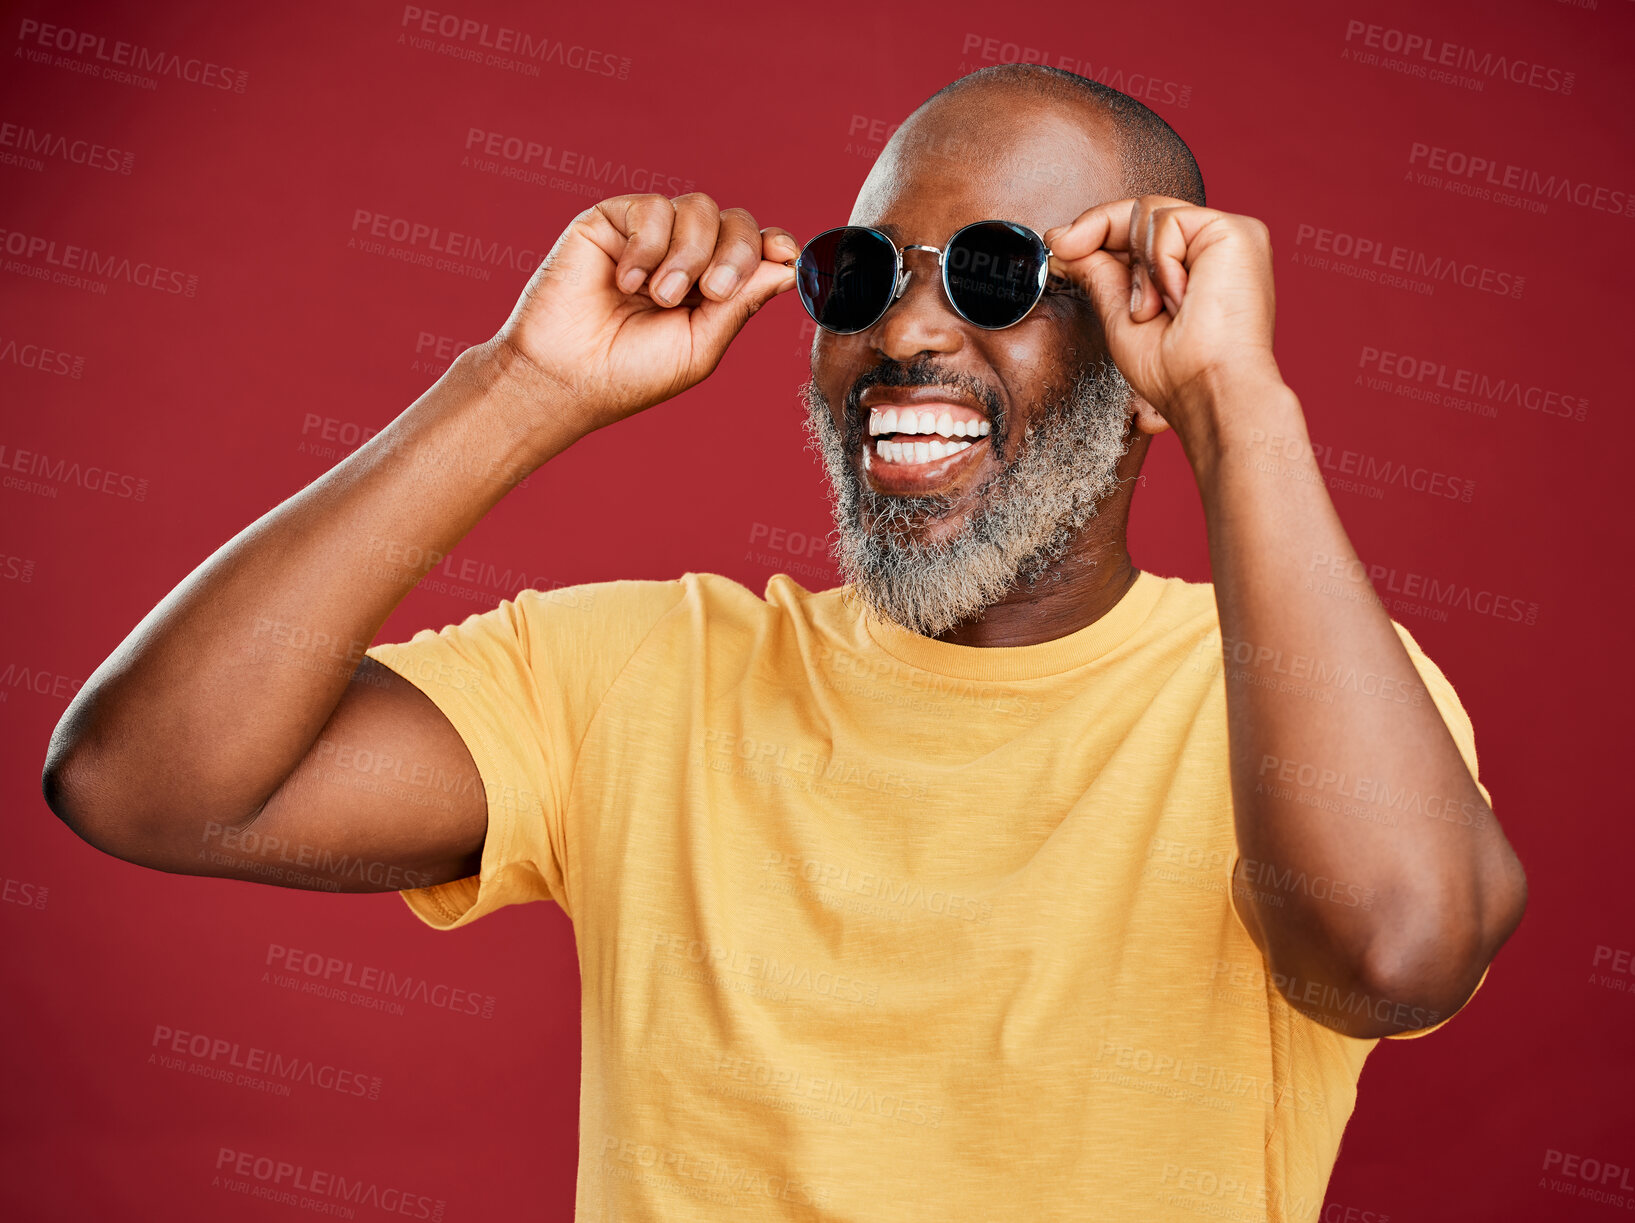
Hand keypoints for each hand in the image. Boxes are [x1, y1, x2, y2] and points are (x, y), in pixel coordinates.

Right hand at [492, 192, 798, 433]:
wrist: (566, 375)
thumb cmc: (631, 372)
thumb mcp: (701, 345)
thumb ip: (742, 303)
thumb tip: (789, 266)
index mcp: (711, 288)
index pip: (755, 250)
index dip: (774, 245)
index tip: (785, 253)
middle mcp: (685, 256)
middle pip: (736, 223)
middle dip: (734, 254)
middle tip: (710, 292)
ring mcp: (650, 236)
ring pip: (700, 208)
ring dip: (688, 254)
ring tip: (660, 296)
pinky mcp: (613, 220)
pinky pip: (653, 208)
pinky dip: (647, 247)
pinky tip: (626, 281)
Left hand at [1043, 196, 1283, 444]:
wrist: (1209, 391)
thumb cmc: (1176, 372)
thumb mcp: (1122, 316)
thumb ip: (1101, 273)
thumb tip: (1064, 239)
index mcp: (1191, 269)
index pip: (1137, 230)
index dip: (1095, 229)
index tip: (1059, 243)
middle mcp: (1210, 250)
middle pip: (1140, 211)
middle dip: (1101, 234)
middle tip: (1071, 254)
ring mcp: (1225, 238)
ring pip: (1149, 211)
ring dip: (1138, 270)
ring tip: (1156, 310)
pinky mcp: (1236, 230)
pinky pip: (1168, 220)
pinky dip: (1160, 262)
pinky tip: (1178, 298)